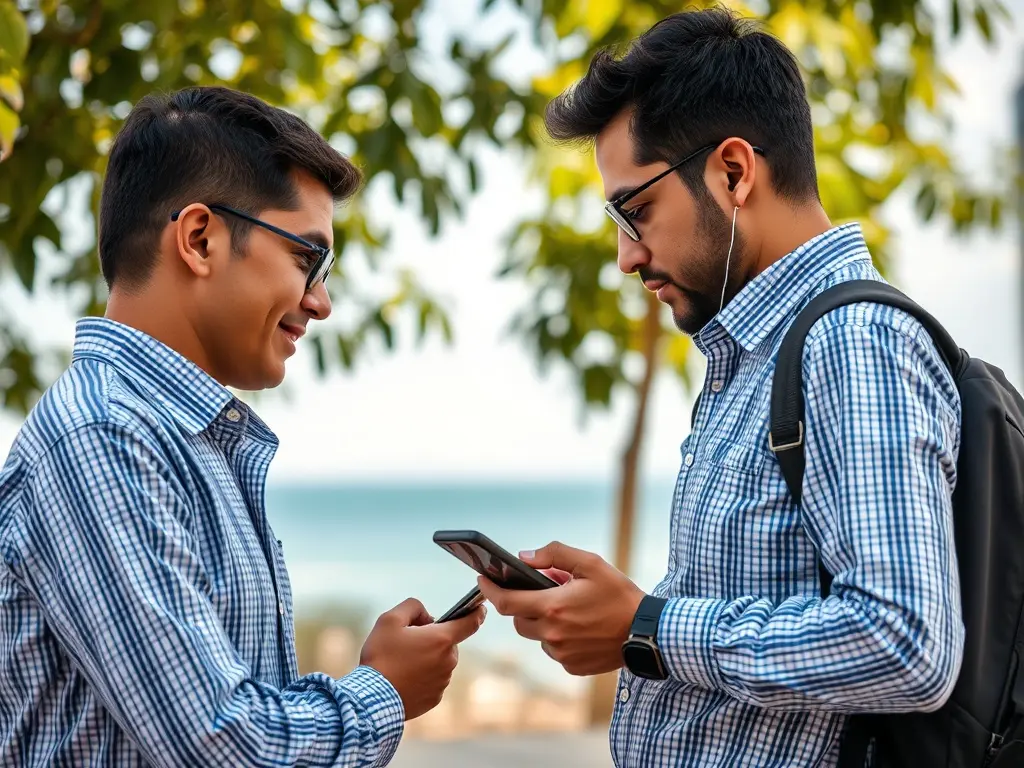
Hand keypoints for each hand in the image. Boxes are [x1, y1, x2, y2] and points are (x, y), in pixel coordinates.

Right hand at [359, 597, 484, 719]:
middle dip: (433, 638)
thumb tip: (426, 616)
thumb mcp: (390, 620)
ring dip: (427, 658)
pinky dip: (423, 676)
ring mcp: (443, 681)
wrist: (371, 699)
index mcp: (442, 639)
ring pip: (440, 661)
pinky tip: (404, 678)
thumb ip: (412, 607)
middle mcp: (448, 661)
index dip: (476, 613)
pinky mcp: (435, 698)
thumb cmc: (381, 656)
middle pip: (447, 642)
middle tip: (407, 642)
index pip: (470, 623)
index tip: (481, 609)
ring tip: (402, 663)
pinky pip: (433, 680)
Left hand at [476, 541, 644, 675]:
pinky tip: (580, 628)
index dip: (489, 591)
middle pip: (519, 620)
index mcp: (553, 607)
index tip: (482, 580)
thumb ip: (554, 554)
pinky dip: (559, 637)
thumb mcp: (590, 564)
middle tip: (546, 592)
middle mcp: (552, 634)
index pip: (506, 602)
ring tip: (570, 610)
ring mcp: (561, 654)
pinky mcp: (571, 667)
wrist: (646, 632)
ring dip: (544, 622)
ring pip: (537, 635)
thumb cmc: (619, 594)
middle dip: (525, 605)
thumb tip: (524, 557)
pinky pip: (554, 650)